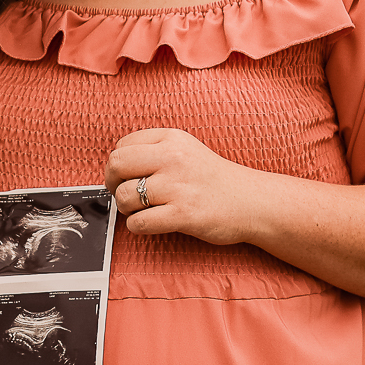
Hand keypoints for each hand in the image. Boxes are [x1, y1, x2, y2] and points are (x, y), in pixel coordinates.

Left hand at [105, 127, 267, 245]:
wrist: (251, 202)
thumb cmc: (214, 180)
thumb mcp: (186, 150)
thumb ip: (153, 151)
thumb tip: (115, 167)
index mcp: (172, 138)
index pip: (122, 145)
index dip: (118, 165)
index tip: (126, 177)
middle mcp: (173, 157)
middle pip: (117, 166)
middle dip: (113, 184)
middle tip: (125, 195)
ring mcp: (178, 186)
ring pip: (124, 197)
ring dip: (128, 209)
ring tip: (145, 210)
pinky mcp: (183, 214)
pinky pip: (139, 222)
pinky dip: (139, 226)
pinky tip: (153, 222)